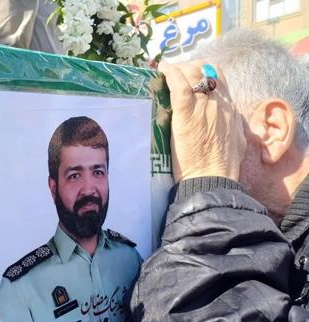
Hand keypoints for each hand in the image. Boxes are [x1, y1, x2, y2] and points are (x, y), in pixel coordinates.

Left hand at [159, 60, 246, 182]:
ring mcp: (203, 106)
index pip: (219, 78)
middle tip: (175, 73)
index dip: (204, 72)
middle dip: (189, 67)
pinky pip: (179, 85)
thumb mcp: (236, 140)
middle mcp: (219, 102)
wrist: (213, 178)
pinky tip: (162, 69)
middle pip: (206, 70)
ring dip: (178, 69)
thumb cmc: (222, 166)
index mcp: (230, 108)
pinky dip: (170, 74)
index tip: (191, 75)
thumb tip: (230, 121)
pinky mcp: (187, 114)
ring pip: (193, 74)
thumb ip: (232, 126)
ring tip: (165, 72)